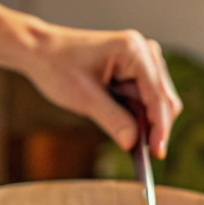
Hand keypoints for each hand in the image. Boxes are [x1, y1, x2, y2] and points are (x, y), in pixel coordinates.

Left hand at [19, 24, 183, 158]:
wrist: (40, 51)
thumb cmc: (57, 67)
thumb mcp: (84, 98)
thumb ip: (113, 120)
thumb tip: (133, 143)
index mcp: (133, 51)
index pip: (157, 96)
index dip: (159, 127)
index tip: (157, 153)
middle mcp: (144, 51)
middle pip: (164, 98)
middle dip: (154, 126)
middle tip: (143, 154)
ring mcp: (141, 59)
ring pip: (157, 100)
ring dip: (144, 121)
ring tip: (125, 136)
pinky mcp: (135, 69)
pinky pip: (145, 98)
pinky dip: (137, 115)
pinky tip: (123, 124)